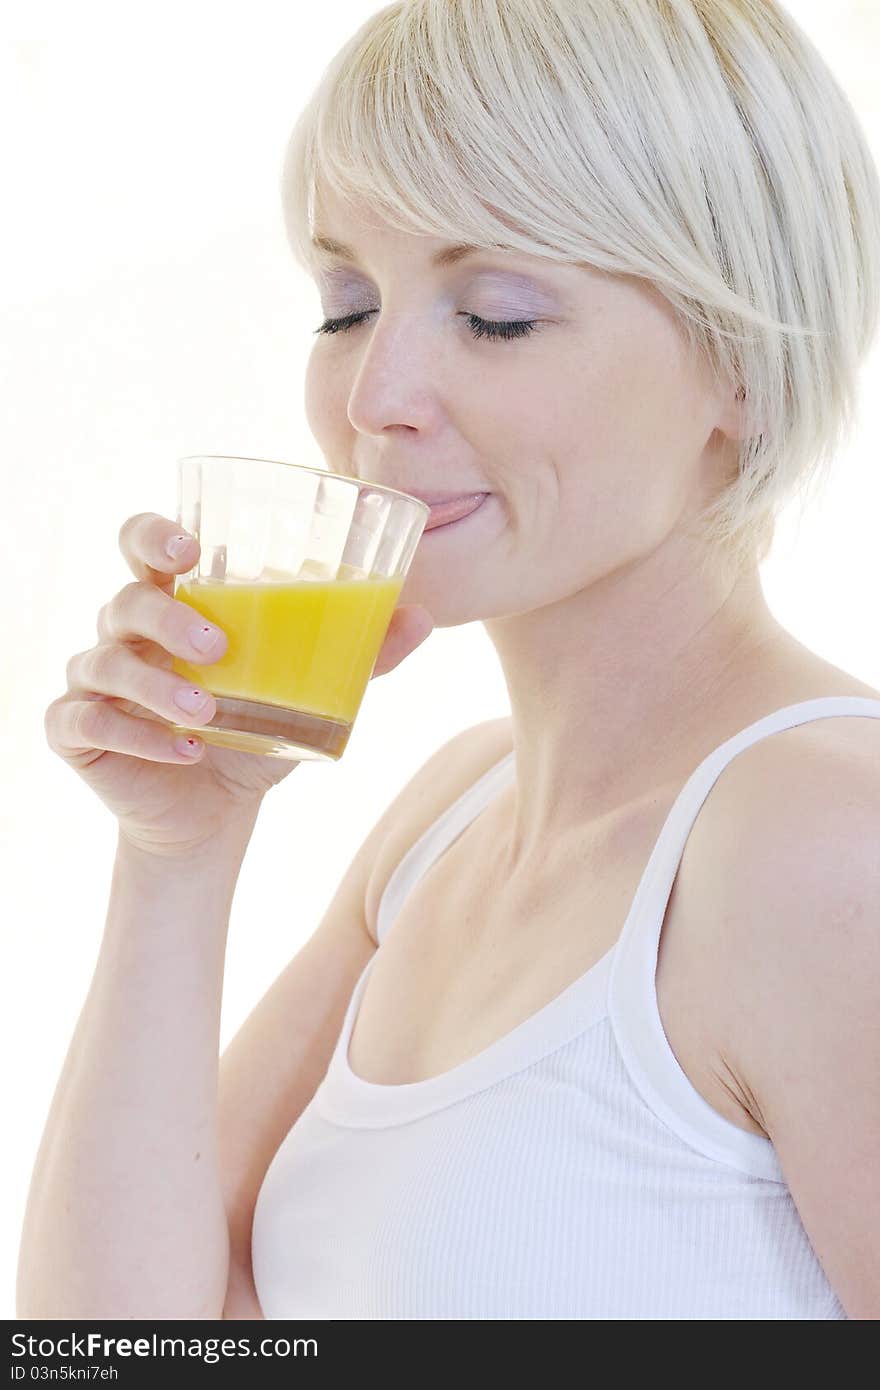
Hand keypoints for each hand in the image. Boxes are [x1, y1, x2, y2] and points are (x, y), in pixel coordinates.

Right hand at [44, 513, 434, 856]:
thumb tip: (422, 616)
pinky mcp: (78, 732)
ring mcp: (96, 680)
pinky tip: (183, 751)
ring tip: (206, 713)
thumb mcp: (310, 691)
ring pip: (103, 660)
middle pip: (122, 598)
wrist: (215, 811)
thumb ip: (359, 653)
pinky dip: (135, 736)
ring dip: (155, 684)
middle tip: (215, 647)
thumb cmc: (254, 728)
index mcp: (175, 600)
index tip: (188, 545)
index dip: (153, 533)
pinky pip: (84, 721)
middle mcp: (126, 631)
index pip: (143, 542)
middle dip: (166, 615)